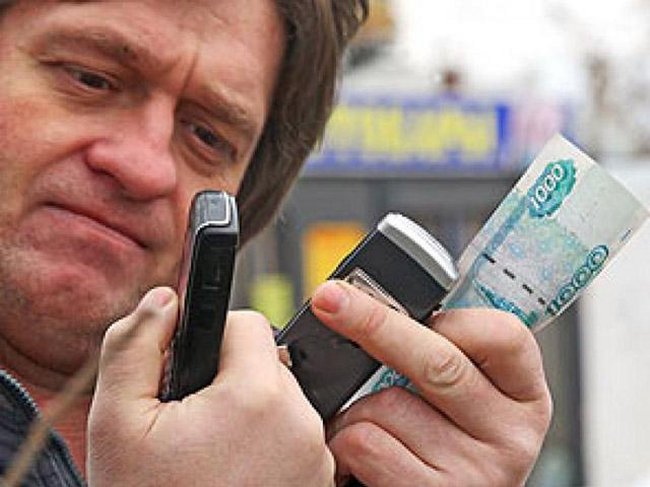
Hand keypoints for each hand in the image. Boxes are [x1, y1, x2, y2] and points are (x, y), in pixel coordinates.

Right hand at [87, 287, 334, 486]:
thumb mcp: (117, 421)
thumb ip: (136, 344)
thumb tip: (165, 300)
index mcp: (257, 396)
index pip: (249, 322)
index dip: (212, 337)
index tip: (192, 369)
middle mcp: (302, 423)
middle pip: (267, 362)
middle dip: (230, 378)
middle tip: (194, 423)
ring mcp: (316, 457)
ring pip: (282, 399)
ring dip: (250, 411)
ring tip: (213, 453)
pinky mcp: (320, 482)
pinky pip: (295, 435)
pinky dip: (269, 442)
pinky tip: (236, 471)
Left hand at [311, 280, 551, 486]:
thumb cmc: (442, 440)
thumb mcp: (465, 395)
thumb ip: (443, 351)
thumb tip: (375, 298)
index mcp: (523, 394)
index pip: (503, 336)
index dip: (448, 316)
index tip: (403, 303)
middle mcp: (510, 435)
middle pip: (437, 363)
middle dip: (372, 323)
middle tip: (330, 300)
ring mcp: (475, 472)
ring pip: (389, 405)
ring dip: (354, 407)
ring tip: (364, 421)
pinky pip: (366, 444)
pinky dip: (344, 442)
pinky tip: (357, 454)